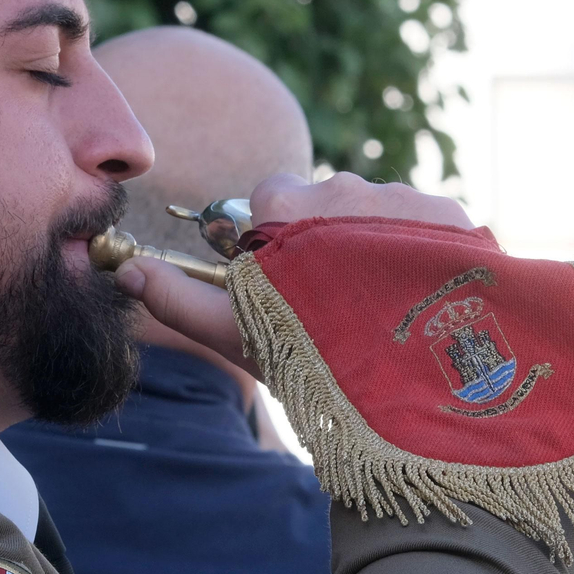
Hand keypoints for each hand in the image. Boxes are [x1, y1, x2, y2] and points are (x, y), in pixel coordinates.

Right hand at [114, 172, 471, 377]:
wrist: (416, 387)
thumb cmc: (313, 361)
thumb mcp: (239, 334)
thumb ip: (179, 300)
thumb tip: (125, 273)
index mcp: (286, 205)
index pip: (269, 199)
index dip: (274, 243)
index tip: (288, 284)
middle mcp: (345, 186)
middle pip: (325, 202)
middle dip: (326, 241)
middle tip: (336, 304)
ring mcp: (402, 197)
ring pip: (375, 210)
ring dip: (374, 245)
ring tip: (383, 307)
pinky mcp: (449, 213)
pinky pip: (422, 220)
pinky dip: (417, 251)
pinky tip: (417, 297)